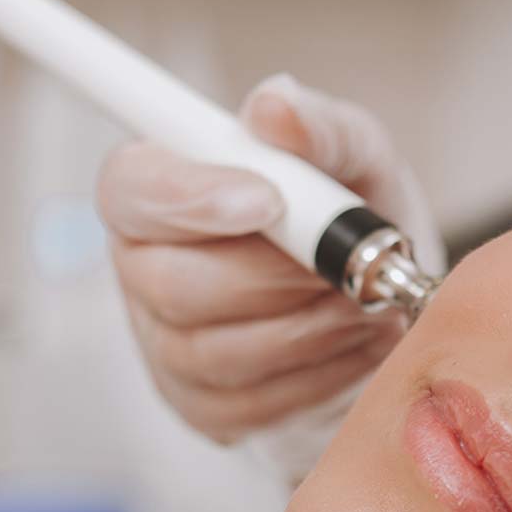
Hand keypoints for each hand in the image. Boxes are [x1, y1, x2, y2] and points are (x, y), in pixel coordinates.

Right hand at [97, 74, 442, 444]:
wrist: (381, 299)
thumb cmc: (352, 215)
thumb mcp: (356, 156)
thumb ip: (320, 127)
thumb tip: (273, 105)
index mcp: (157, 189)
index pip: (130, 190)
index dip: (190, 199)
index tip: (269, 200)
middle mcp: (144, 268)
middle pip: (176, 286)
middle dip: (277, 278)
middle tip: (347, 266)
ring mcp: (166, 346)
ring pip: (218, 352)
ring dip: (309, 327)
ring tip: (365, 302)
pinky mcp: (202, 406)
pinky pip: (251, 404)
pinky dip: (319, 374)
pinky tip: (354, 344)